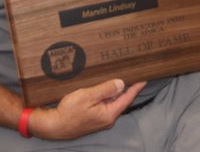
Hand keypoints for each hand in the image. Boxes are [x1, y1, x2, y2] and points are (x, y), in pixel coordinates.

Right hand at [28, 79, 145, 139]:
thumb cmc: (69, 111)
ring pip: (113, 102)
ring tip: (121, 78)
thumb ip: (105, 89)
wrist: (54, 125)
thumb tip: (121, 84)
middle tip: (133, 74)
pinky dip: (108, 96)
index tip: (144, 77)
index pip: (127, 98)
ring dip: (117, 91)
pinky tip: (106, 88)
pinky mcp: (95, 118)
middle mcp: (108, 118)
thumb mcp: (87, 96)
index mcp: (109, 113)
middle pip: (122, 100)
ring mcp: (101, 119)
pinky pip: (106, 105)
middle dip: (128, 88)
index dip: (136, 87)